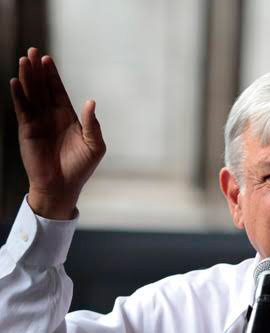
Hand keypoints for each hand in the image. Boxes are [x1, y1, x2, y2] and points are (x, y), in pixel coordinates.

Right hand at [9, 47, 104, 218]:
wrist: (63, 186)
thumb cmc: (81, 168)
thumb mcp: (94, 145)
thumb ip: (92, 124)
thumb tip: (91, 102)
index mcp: (67, 118)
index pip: (58, 91)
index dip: (52, 76)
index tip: (47, 59)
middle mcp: (51, 117)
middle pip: (42, 88)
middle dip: (37, 70)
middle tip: (32, 51)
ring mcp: (38, 122)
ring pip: (31, 94)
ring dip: (27, 77)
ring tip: (24, 60)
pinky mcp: (28, 130)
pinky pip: (22, 109)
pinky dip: (19, 95)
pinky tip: (15, 82)